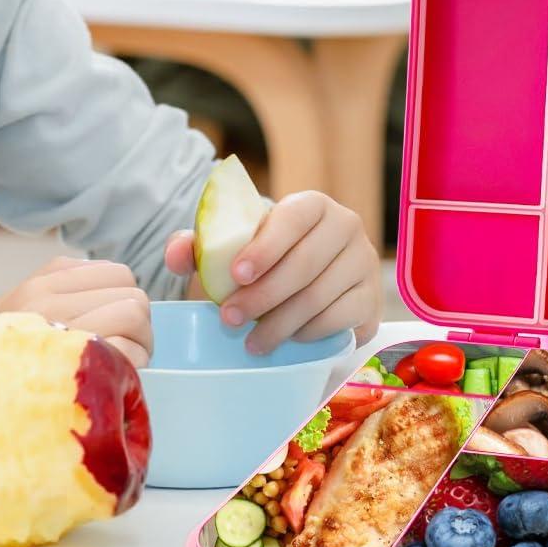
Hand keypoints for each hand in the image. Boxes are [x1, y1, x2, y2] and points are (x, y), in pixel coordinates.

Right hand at [0, 256, 152, 367]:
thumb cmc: (5, 365)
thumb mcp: (20, 314)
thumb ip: (61, 288)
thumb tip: (116, 282)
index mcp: (41, 285)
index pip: (119, 274)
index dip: (125, 301)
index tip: (113, 326)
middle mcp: (47, 302)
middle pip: (134, 295)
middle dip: (137, 326)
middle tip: (119, 352)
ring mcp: (61, 333)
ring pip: (136, 316)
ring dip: (139, 347)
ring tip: (116, 367)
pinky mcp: (77, 368)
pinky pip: (129, 351)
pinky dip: (132, 368)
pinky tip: (113, 384)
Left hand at [164, 191, 380, 354]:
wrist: (307, 282)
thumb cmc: (266, 259)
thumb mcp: (234, 246)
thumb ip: (200, 245)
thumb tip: (177, 254)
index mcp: (312, 205)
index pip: (293, 219)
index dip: (265, 247)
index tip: (236, 274)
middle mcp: (346, 228)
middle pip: (304, 265)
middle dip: (262, 296)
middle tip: (229, 318)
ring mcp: (362, 265)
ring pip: (319, 298)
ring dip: (279, 324)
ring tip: (250, 341)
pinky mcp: (371, 301)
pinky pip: (337, 321)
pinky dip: (306, 333)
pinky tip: (285, 339)